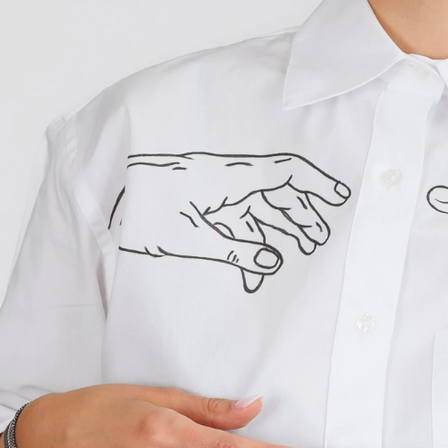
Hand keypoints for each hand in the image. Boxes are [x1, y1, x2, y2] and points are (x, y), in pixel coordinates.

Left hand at [111, 151, 351, 294]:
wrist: (105, 209)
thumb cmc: (143, 214)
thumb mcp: (190, 237)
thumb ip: (236, 251)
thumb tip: (272, 262)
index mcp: (231, 176)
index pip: (286, 173)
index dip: (317, 184)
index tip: (342, 199)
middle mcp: (228, 182)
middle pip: (278, 193)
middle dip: (302, 216)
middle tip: (320, 241)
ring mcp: (215, 196)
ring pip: (260, 211)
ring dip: (280, 232)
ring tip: (300, 253)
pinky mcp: (202, 212)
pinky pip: (236, 227)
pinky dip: (249, 247)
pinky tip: (255, 275)